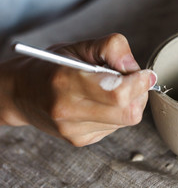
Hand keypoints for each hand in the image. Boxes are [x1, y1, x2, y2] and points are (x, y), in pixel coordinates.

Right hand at [0, 34, 156, 145]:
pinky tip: (101, 104)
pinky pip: (115, 127)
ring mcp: (73, 130)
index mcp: (66, 81)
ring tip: (112, 90)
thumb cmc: (51, 66)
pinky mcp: (79, 140)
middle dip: (139, 94)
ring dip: (129, 104)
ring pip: (125, 121)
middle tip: (131, 80)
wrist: (21, 93)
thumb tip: (138, 70)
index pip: (118, 93)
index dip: (140, 83)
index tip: (146, 74)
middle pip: (128, 112)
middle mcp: (68, 110)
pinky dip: (117, 114)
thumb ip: (112, 49)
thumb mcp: (80, 46)